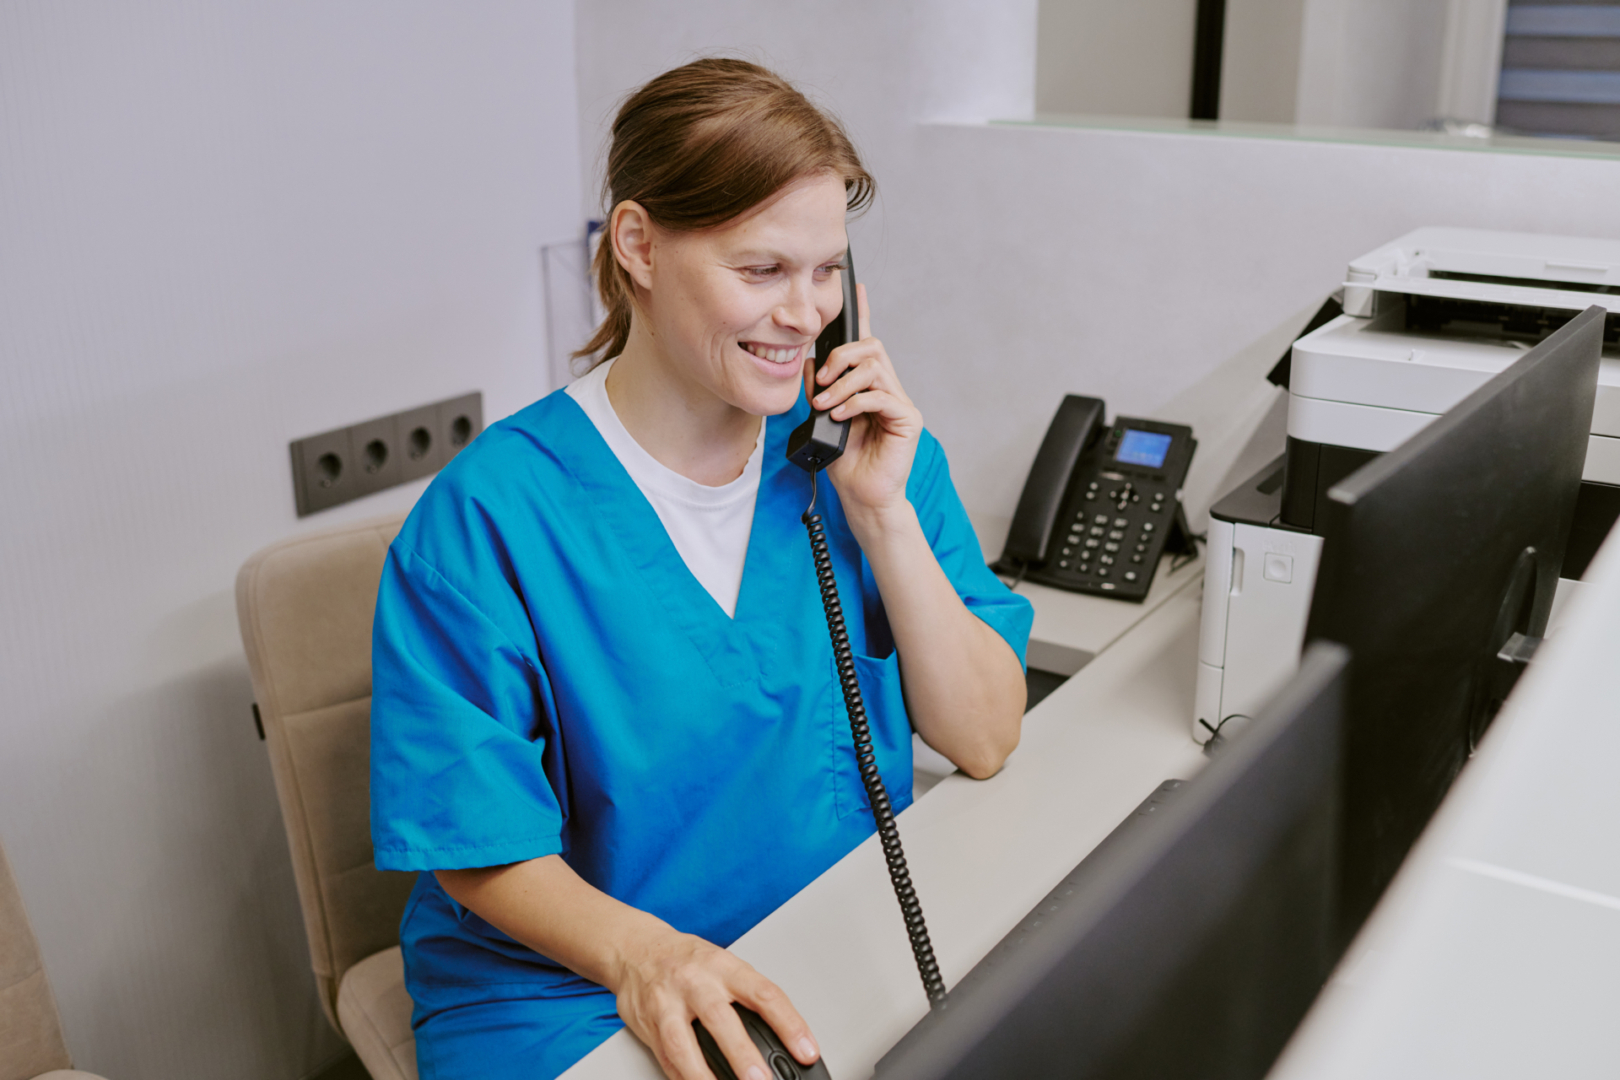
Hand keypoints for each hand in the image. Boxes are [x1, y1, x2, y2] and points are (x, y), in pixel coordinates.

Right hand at [611, 926, 820, 1079]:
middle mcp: (695, 983)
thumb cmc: (687, 960)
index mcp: (723, 966)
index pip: (764, 994)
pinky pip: (667, 1058)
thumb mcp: (723, 965)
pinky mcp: (648, 1025)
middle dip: (743, 1054)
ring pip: (684, 1044)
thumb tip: (785, 1038)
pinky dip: (684, 1078)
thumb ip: (748, 998)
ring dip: (705, 1075)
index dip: (789, 1024)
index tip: (806, 1050)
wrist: (635, 948)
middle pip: (721, 1019)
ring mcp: (667, 1003)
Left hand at [803, 283, 923, 523]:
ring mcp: (900, 403)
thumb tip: (808, 364)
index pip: (867, 343)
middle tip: (821, 382)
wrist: (863, 497)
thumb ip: (818, 390)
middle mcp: (887, 389)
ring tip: (825, 406)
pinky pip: (880, 396)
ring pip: (873, 368)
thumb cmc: (845, 462)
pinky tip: (841, 416)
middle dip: (841, 357)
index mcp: (868, 386)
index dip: (863, 313)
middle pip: (871, 347)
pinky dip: (855, 403)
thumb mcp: (822, 420)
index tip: (856, 288)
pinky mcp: (908, 420)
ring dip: (842, 384)